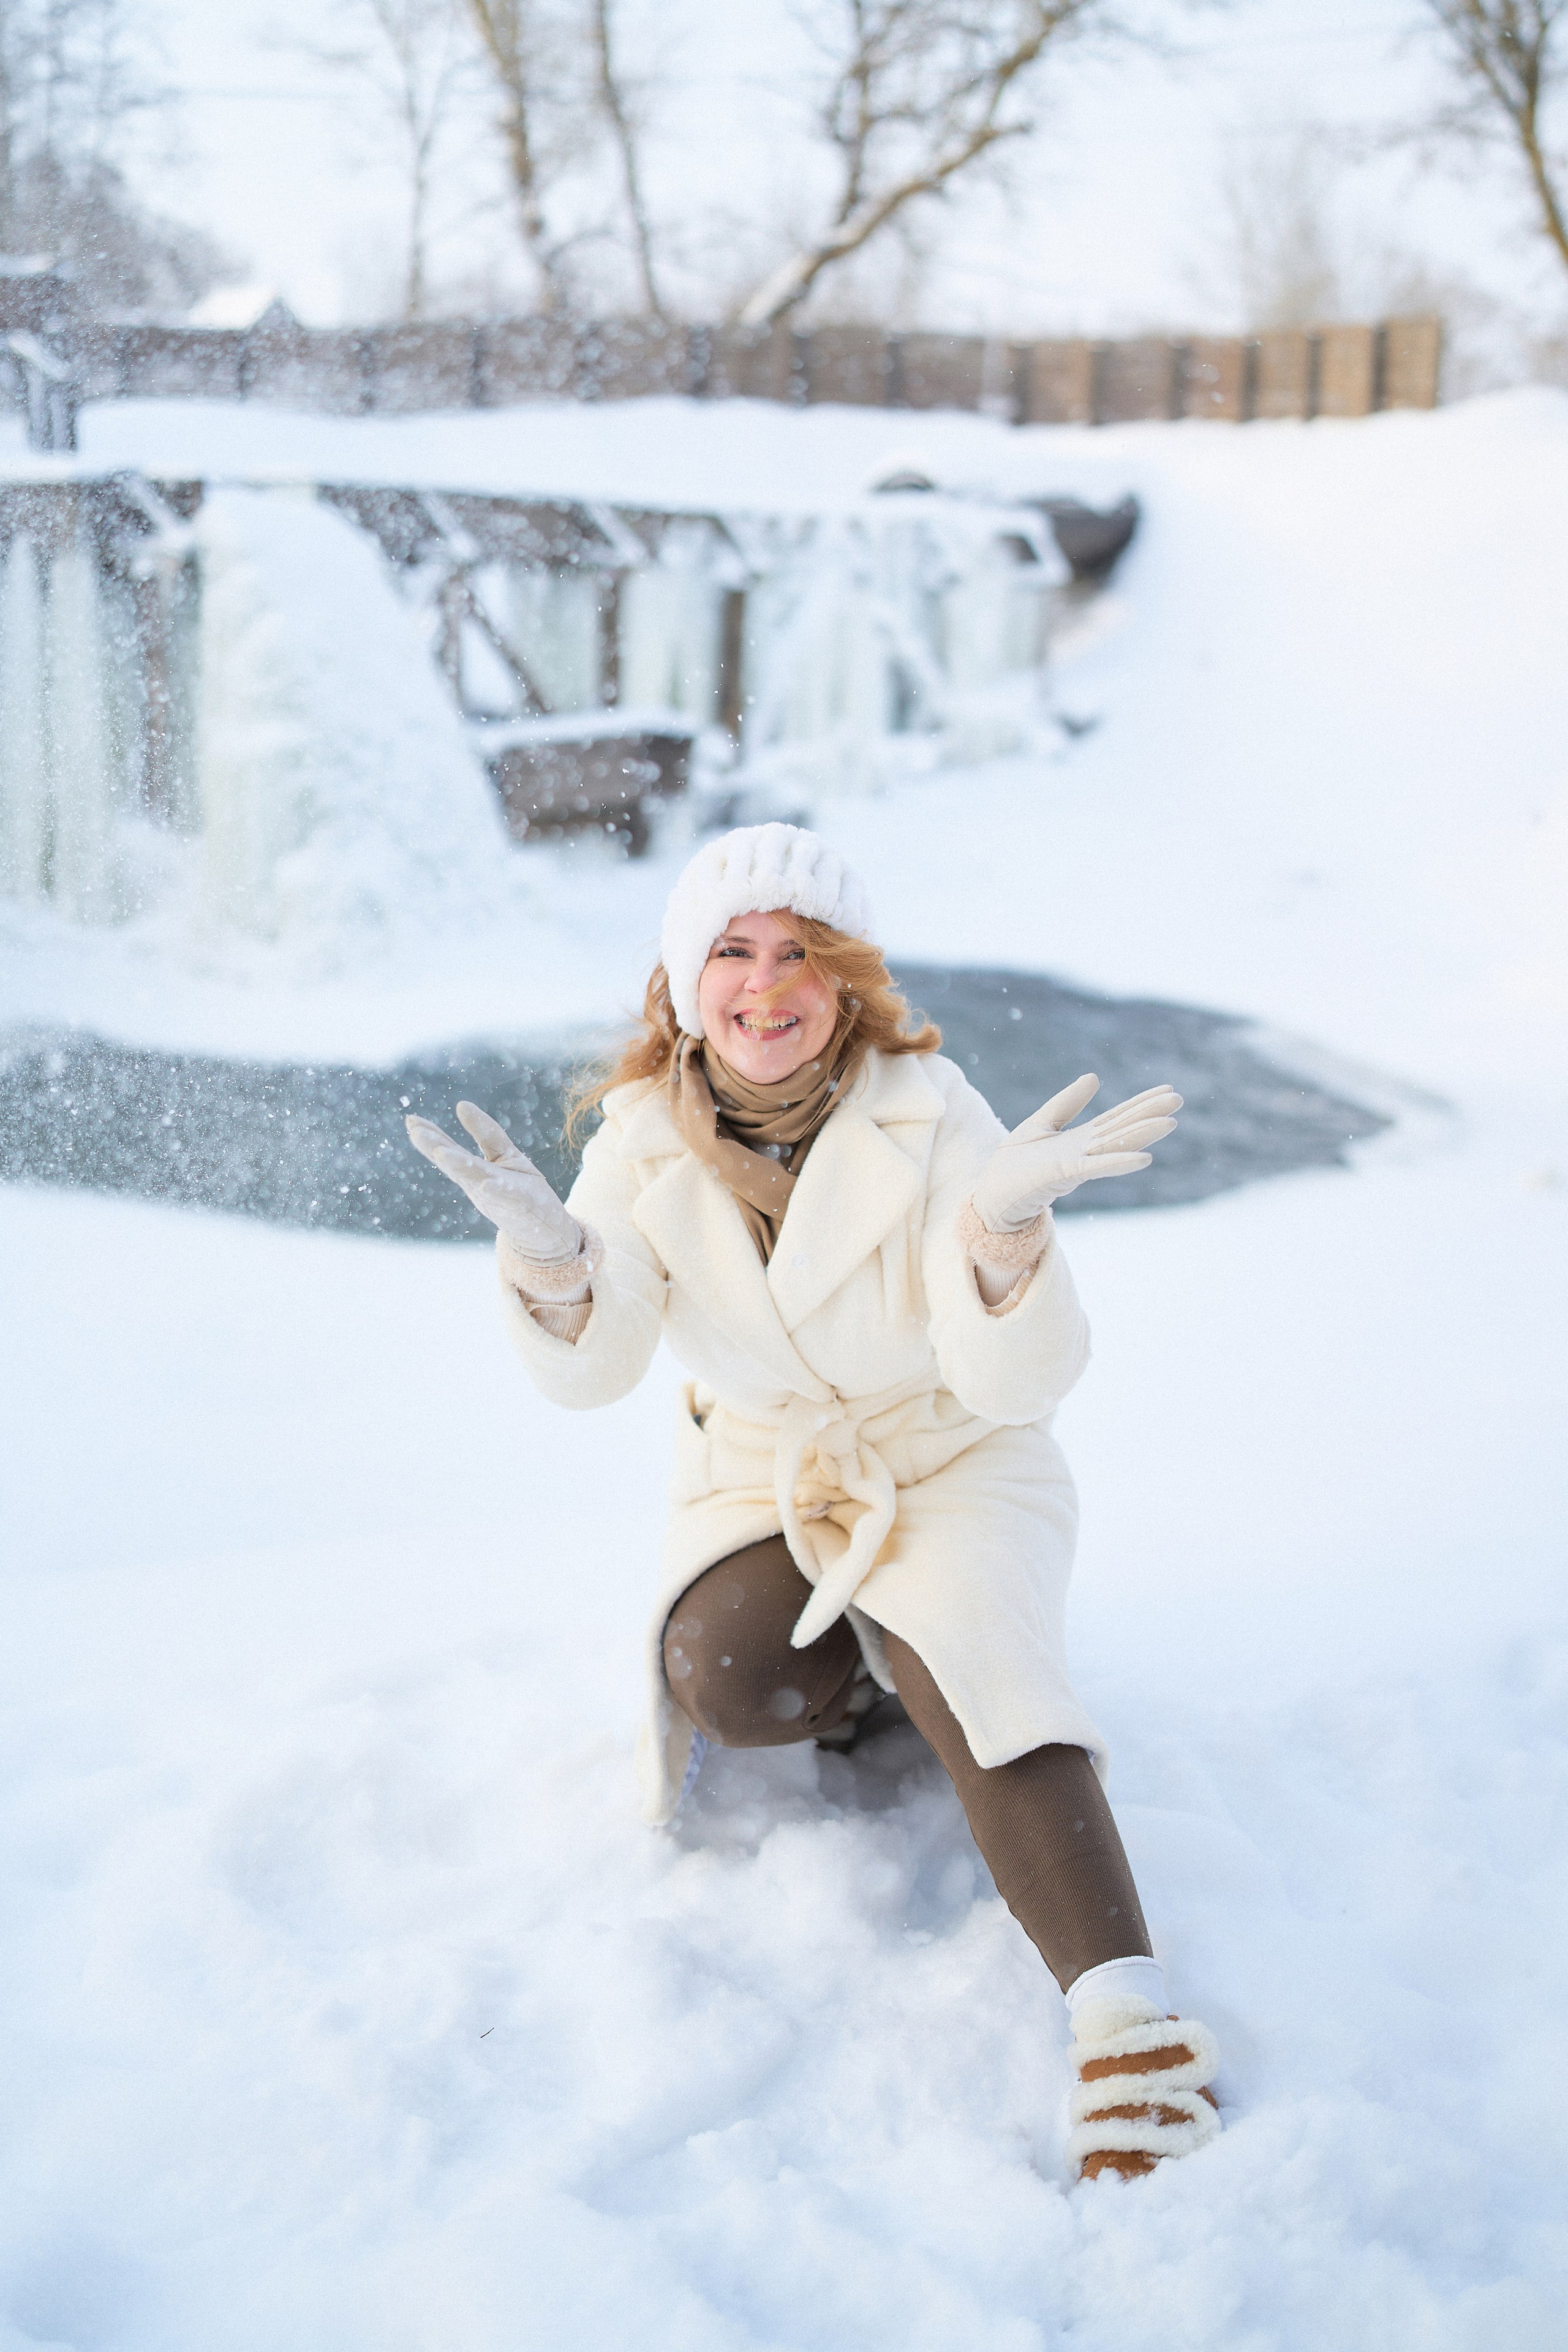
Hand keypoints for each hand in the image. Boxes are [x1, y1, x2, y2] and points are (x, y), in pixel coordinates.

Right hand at [405, 1101, 581, 1264]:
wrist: (546, 1234)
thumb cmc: (524, 1191)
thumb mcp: (504, 1155)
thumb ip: (485, 1133)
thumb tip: (460, 1104)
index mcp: (475, 1172)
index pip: (450, 1150)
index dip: (431, 1135)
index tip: (411, 1119)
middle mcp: (481, 1184)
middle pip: (456, 1163)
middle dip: (435, 1148)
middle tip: (414, 1131)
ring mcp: (499, 1196)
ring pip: (476, 1178)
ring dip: (460, 1165)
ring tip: (442, 1152)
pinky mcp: (522, 1206)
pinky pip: (508, 1197)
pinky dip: (497, 1191)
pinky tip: (486, 1185)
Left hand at [971, 1074, 1181, 1231]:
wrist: (991, 1196)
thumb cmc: (1013, 1166)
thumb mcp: (1040, 1124)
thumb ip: (1067, 1103)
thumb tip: (1095, 1077)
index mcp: (1080, 1140)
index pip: (1116, 1118)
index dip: (1141, 1103)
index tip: (1167, 1089)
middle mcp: (1084, 1152)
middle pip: (1123, 1129)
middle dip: (1149, 1114)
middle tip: (1178, 1099)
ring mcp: (1077, 1164)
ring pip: (1115, 1145)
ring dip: (1142, 1134)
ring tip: (1170, 1121)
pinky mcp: (1064, 1174)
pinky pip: (1095, 1167)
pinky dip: (1119, 1162)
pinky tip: (1143, 1157)